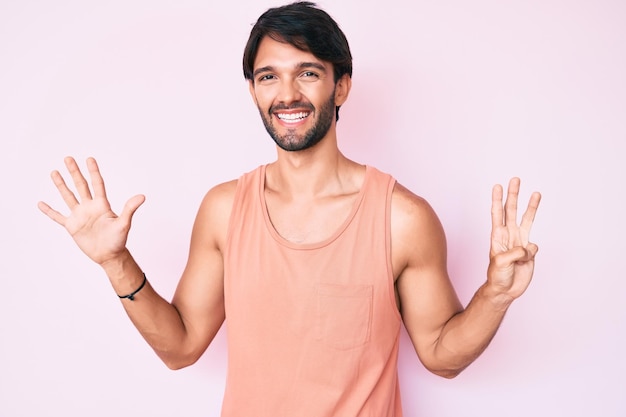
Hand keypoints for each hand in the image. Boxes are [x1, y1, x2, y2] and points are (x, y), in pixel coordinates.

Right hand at [38, 156, 144, 265]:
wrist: (109, 256)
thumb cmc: (119, 240)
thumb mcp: (124, 223)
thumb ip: (130, 209)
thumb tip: (142, 196)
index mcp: (102, 205)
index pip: (97, 184)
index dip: (93, 171)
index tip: (89, 159)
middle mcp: (90, 207)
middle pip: (81, 186)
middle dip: (74, 172)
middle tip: (68, 158)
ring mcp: (80, 216)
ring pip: (68, 197)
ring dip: (61, 185)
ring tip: (54, 172)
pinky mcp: (72, 226)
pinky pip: (58, 217)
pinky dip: (49, 211)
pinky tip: (41, 203)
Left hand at [486, 177, 540, 302]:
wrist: (506, 290)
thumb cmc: (497, 276)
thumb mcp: (500, 263)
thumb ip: (514, 252)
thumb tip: (528, 246)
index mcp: (497, 236)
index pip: (497, 213)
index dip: (497, 200)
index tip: (497, 186)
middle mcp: (508, 235)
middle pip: (511, 210)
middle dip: (513, 195)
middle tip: (515, 179)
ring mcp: (519, 241)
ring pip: (527, 220)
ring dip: (531, 206)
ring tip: (536, 193)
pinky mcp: (529, 251)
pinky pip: (534, 247)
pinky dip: (531, 253)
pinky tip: (525, 261)